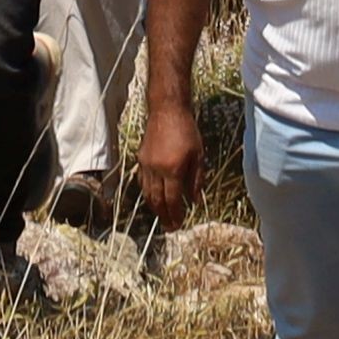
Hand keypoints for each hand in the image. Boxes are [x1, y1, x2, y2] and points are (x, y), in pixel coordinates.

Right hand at [132, 105, 201, 229]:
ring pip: (147, 193)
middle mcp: (156, 170)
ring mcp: (146, 165)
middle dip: (163, 216)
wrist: (167, 110)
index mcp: (172, 170)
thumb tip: (195, 201)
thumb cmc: (187, 131)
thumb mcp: (198, 155)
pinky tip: (153, 197)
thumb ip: (196, 180)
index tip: (179, 224)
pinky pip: (142, 182)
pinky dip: (147, 193)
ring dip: (154, 207)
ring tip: (162, 216)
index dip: (175, 214)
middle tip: (169, 227)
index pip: (172, 200)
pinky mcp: (140, 159)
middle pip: (157, 200)